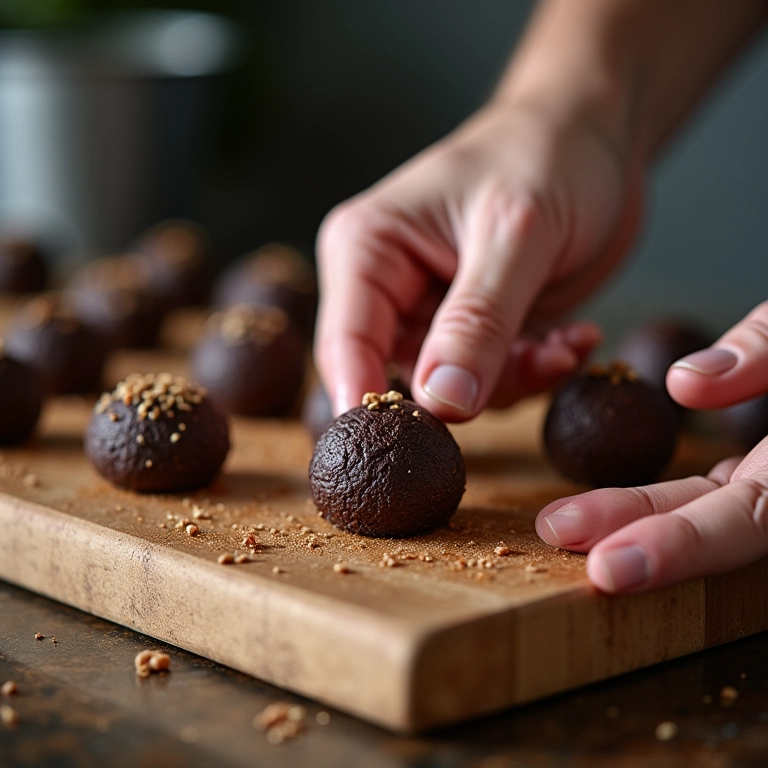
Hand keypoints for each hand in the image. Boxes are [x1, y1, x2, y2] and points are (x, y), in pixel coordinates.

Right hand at [315, 101, 643, 419]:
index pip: (345, 344)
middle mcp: (387, 289)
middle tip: (535, 363)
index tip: (409, 451)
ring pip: (450, 393)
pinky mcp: (473, 334)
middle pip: (399, 378)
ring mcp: (431, 316)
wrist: (597, 140)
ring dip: (513, 379)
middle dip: (468, 391)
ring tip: (565, 341)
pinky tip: (573, 337)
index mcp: (367, 250)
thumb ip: (477, 321)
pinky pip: (491, 382)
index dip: (368, 404)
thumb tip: (441, 404)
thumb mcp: (516, 234)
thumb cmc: (548, 156)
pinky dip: (534, 370)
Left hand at [535, 301, 767, 592]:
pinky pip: (717, 495)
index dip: (678, 548)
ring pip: (710, 511)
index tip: (606, 567)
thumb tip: (682, 386)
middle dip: (637, 537)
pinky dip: (660, 504)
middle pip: (719, 527)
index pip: (747, 520)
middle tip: (555, 534)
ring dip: (638, 520)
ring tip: (563, 522)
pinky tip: (605, 510)